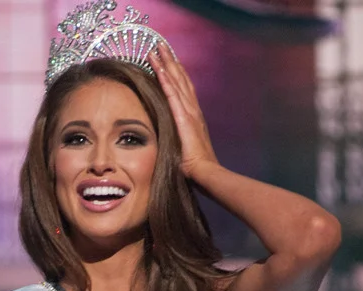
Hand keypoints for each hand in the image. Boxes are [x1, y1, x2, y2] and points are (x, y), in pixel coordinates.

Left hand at [147, 43, 216, 178]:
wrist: (205, 173)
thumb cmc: (195, 168)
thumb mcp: (185, 150)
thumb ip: (178, 142)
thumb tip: (169, 144)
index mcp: (193, 118)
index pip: (183, 90)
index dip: (176, 74)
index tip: (168, 60)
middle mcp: (193, 111)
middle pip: (181, 80)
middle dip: (171, 61)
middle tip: (162, 45)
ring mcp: (189, 113)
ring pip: (177, 82)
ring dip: (167, 64)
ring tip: (158, 49)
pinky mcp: (183, 118)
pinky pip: (173, 95)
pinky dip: (166, 80)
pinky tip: (159, 68)